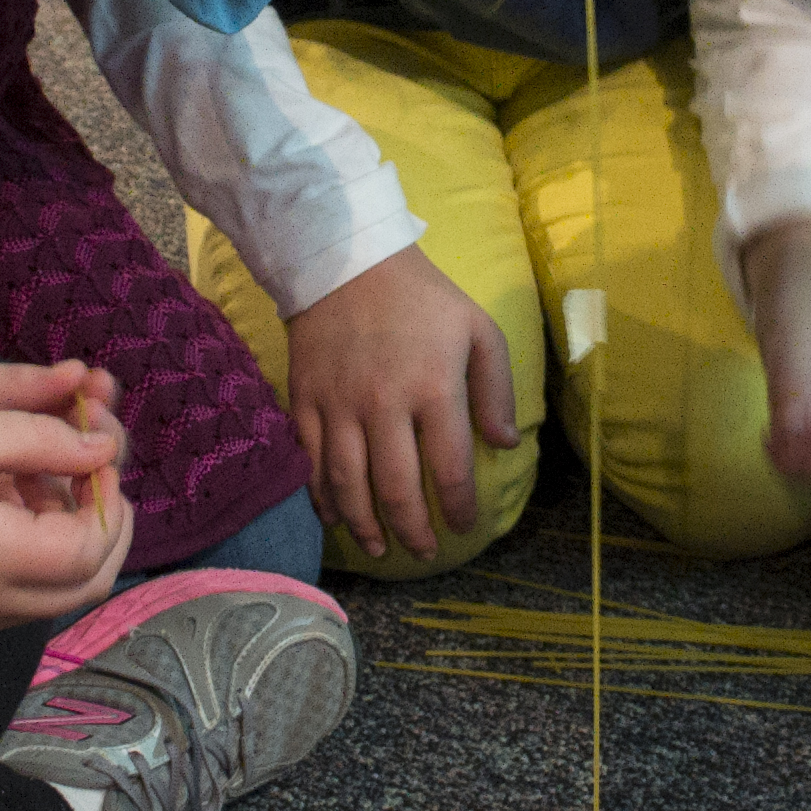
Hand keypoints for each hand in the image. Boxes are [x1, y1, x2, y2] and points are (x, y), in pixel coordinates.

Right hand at [0, 398, 124, 635]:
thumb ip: (42, 439)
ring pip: (54, 598)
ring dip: (71, 545)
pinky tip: (11, 513)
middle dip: (106, 528)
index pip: (91, 548)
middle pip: (86, 586)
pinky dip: (33, 562)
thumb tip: (105, 450)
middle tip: (94, 474)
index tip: (95, 453)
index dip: (107, 498)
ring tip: (49, 484)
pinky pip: (15, 602)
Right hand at [279, 248, 516, 557]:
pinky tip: (336, 518)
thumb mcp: (477, 329)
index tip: (463, 526)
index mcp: (432, 387)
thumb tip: (505, 444)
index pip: (449, 468)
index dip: (458, 507)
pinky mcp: (305, 400)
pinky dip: (322, 497)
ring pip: (349, 484)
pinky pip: (310, 462)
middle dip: (413, 530)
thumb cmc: (421, 296)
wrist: (344, 259)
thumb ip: (496, 388)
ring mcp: (339, 405)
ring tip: (379, 549)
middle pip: (396, 488)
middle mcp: (384, 405)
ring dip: (365, 525)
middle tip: (424, 551)